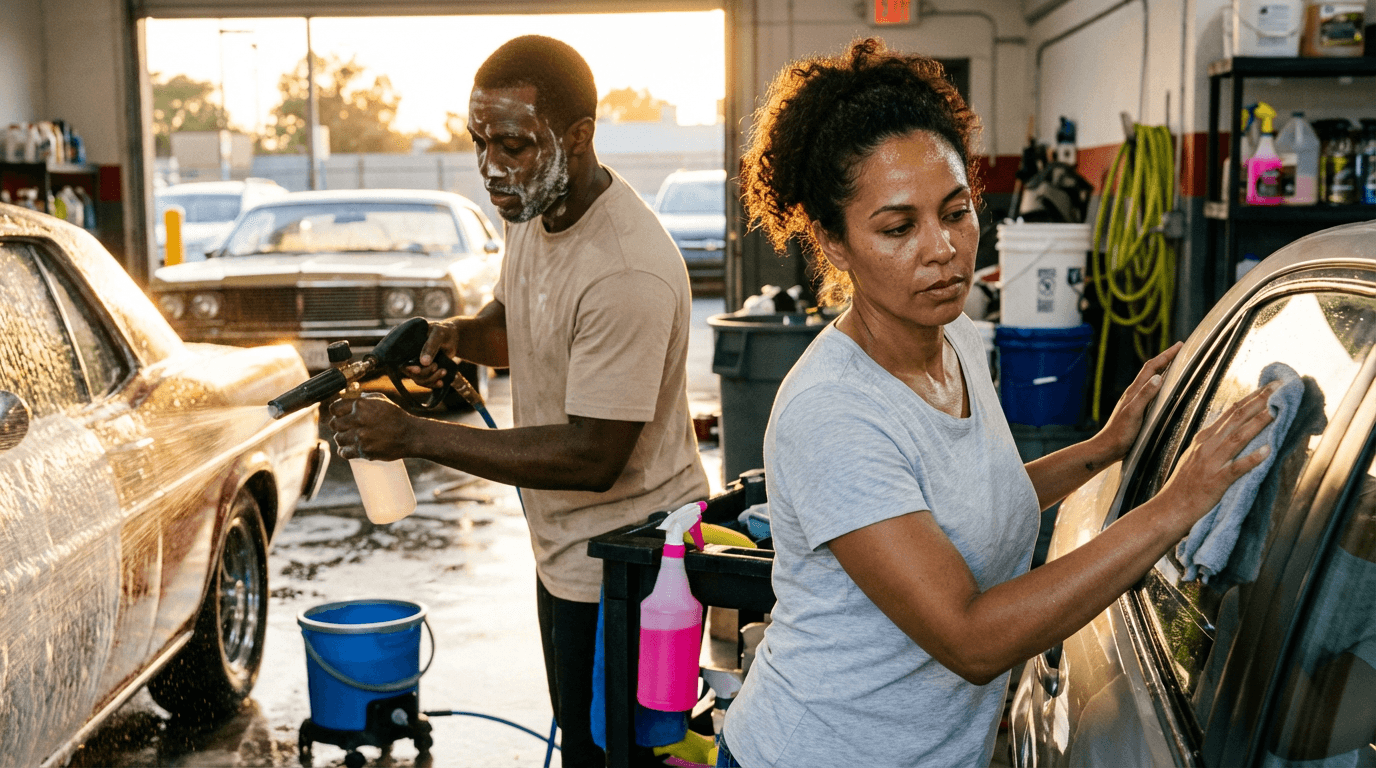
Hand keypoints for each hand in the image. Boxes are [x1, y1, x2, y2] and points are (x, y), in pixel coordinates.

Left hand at [328, 393, 411, 460]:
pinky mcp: (364, 451)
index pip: (334, 408)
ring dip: (343, 438)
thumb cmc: (396, 416)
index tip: (339, 415)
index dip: (336, 412)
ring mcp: (360, 437)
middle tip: (345, 427)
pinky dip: (345, 450)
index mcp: (361, 405)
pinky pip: (344, 452)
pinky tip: (351, 447)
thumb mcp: (381, 400)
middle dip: (338, 425)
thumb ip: (364, 398)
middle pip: (334, 424)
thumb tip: (351, 398)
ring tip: (351, 437)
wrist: (410, 435)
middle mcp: (359, 420)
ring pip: (338, 438)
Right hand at [402, 319, 460, 388]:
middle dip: (423, 373)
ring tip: (444, 371)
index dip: (407, 366)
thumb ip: (431, 346)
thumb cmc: (444, 331)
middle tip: (436, 366)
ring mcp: (416, 363)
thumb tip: (423, 363)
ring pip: (417, 379)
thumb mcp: (439, 335)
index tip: (417, 369)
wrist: (452, 337)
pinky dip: (433, 383)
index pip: (400, 358)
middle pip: (409, 372)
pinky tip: (441, 383)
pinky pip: (425, 381)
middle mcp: (408, 355)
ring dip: (430, 379)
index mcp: (406, 343)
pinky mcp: (424, 370)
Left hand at [1093, 342, 1182, 463]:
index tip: (1180, 345)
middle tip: (1181, 349)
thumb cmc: (1120, 433)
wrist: (1107, 449)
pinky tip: (1164, 389)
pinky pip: (1151, 391)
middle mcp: (1134, 393)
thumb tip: (1158, 377)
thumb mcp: (1134, 413)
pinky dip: (1160, 384)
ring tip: (1176, 364)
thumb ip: (1145, 396)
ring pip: (1151, 380)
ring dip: (1163, 369)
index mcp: (1134, 391)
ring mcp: (1135, 401)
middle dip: (1166, 358)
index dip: (1166, 355)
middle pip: (1151, 370)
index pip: (1152, 367)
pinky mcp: (1137, 410)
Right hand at [1158, 381, 1278, 529]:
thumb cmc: (1183, 487)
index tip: (1268, 387)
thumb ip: (1211, 443)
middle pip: (1236, 419)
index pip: (1230, 412)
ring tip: (1277, 410)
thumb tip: (1229, 431)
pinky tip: (1267, 451)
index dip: (1250, 398)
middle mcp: (1207, 446)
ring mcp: (1210, 463)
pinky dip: (1252, 459)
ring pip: (1237, 438)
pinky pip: (1236, 468)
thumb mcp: (1193, 457)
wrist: (1168, 509)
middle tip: (1279, 387)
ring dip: (1258, 422)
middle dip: (1259, 401)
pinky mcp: (1215, 481)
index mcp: (1203, 439)